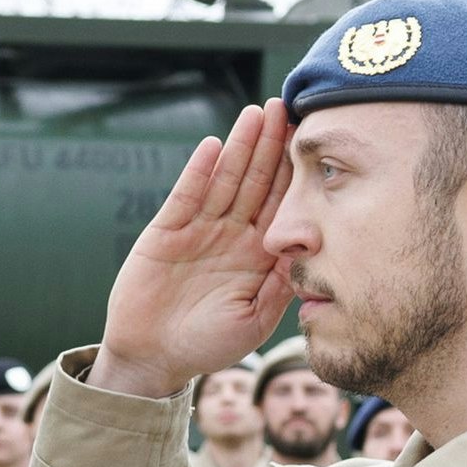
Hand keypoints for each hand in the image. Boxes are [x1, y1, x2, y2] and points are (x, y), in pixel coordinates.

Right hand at [90, 99, 296, 397]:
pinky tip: (213, 146)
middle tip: (285, 107)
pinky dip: (199, 171)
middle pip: (255, 180)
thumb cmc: (206, 345)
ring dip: (240, 147)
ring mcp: (198, 230)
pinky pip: (185, 196)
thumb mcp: (256, 321)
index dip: (295, 172)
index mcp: (257, 253)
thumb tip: (309, 248)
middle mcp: (230, 235)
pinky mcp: (165, 232)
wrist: (153, 360)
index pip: (281, 203)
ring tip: (254, 113)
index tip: (313, 141)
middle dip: (270, 145)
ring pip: (224, 180)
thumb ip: (280, 285)